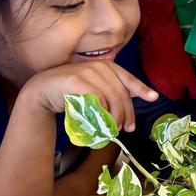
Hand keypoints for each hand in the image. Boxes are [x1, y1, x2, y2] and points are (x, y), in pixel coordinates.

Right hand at [21, 61, 157, 133]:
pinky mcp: (77, 80)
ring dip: (115, 117)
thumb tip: (138, 95)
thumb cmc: (71, 91)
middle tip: (127, 128)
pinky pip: (97, 99)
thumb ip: (114, 90)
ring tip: (113, 129)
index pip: (128, 79)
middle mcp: (99, 66)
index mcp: (107, 66)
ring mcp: (87, 72)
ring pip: (111, 98)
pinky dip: (102, 113)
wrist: (42, 91)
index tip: (154, 98)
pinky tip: (101, 122)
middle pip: (121, 93)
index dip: (141, 89)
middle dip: (127, 113)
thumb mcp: (96, 88)